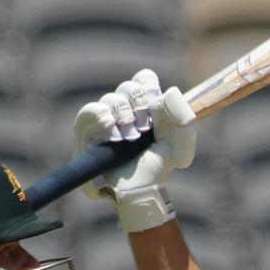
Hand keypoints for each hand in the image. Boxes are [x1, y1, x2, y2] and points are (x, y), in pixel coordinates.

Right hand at [71, 69, 196, 232]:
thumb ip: (183, 118)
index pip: (143, 80)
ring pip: (110, 99)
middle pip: (128, 87)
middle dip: (138, 105)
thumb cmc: (157, 168)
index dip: (149, 86)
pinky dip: (100, 115)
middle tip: (143, 129)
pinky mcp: (86, 133)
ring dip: (123, 115)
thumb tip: (170, 91)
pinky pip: (88, 113)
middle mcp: (124, 111)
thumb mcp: (179, 146)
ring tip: (128, 138)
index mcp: (145, 108)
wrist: (140, 190)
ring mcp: (104, 120)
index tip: (155, 105)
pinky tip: (110, 129)